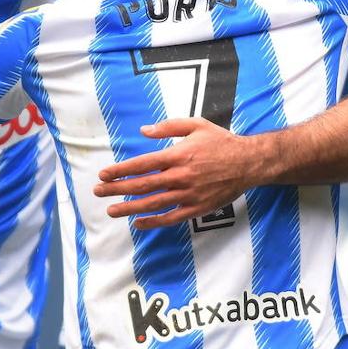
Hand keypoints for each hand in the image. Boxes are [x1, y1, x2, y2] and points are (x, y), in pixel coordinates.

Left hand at [94, 118, 260, 229]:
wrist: (249, 163)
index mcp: (178, 155)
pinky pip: (171, 218)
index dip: (120, 170)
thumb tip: (144, 130)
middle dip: (117, 189)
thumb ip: (169, 126)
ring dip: (129, 208)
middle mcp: (180, 176)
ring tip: (111, 211)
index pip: (141, 164)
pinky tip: (138, 223)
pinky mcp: (197, 208)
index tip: (103, 175)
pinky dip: (153, 222)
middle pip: (142, 185)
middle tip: (98, 192)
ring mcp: (188, 194)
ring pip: (153, 204)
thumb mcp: (196, 125)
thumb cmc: (221, 142)